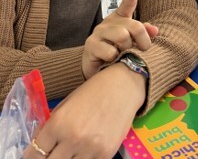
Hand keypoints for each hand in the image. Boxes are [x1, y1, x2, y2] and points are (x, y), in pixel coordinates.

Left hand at [28, 64, 144, 158]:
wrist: (123, 86)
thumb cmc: (92, 93)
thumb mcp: (64, 107)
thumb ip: (50, 128)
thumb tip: (39, 147)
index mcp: (57, 124)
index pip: (35, 154)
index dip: (33, 157)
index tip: (37, 156)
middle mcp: (73, 138)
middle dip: (50, 158)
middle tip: (54, 153)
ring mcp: (91, 148)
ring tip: (73, 149)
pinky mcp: (107, 153)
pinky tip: (86, 151)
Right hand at [81, 0, 157, 78]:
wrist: (96, 68)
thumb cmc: (117, 52)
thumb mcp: (132, 42)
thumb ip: (144, 34)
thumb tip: (155, 29)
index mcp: (119, 19)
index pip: (126, 4)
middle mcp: (108, 23)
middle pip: (134, 26)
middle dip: (143, 40)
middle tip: (142, 49)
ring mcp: (98, 33)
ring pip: (122, 37)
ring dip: (127, 49)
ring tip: (123, 54)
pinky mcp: (91, 45)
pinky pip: (111, 51)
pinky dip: (115, 58)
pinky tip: (111, 60)